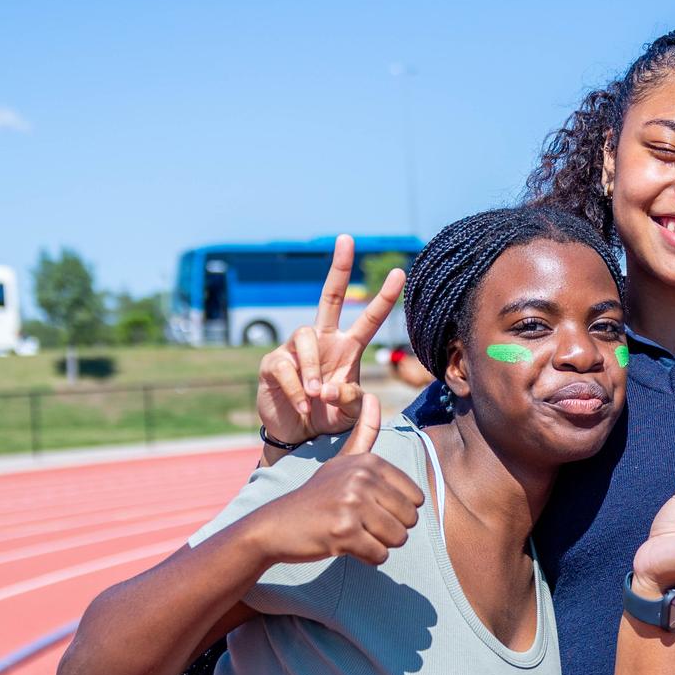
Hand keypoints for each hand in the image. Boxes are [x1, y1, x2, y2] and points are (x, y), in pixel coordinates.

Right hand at [251, 393, 424, 565]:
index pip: (416, 498)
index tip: (369, 507)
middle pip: (409, 519)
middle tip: (361, 524)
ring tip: (354, 533)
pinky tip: (345, 546)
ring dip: (379, 544)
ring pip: (398, 538)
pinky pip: (379, 555)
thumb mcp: (341, 461)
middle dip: (390, 529)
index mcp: (368, 463)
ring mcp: (353, 504)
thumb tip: (371, 396)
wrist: (274, 525)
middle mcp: (362, 479)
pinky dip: (367, 557)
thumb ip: (363, 433)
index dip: (397, 510)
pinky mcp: (344, 531)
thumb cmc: (316, 496)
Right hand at [257, 235, 407, 444]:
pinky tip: (303, 404)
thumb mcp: (348, 413)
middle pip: (329, 297)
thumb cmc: (328, 416)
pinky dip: (297, 389)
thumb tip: (331, 387)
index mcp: (347, 349)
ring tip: (316, 395)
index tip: (400, 272)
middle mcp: (323, 341)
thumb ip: (350, 399)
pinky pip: (286, 367)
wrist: (298, 435)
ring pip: (306, 337)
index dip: (384, 298)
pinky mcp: (274, 364)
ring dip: (313, 367)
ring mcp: (296, 350)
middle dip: (339, 269)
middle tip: (347, 239)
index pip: (368, 319)